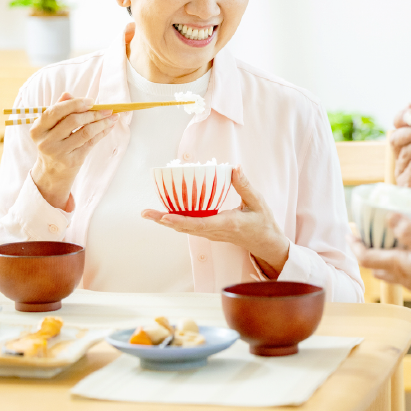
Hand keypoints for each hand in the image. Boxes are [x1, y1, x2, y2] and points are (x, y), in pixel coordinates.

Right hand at [30, 92, 118, 209]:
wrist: (52, 172)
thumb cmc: (53, 143)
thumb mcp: (50, 128)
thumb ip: (59, 110)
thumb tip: (68, 94)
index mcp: (37, 130)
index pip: (55, 111)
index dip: (74, 104)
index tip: (91, 101)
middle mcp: (46, 142)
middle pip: (72, 121)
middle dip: (92, 113)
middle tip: (107, 109)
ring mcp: (59, 153)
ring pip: (85, 132)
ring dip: (102, 122)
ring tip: (112, 117)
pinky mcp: (72, 161)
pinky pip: (91, 143)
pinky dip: (102, 133)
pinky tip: (109, 126)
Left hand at [141, 166, 290, 276]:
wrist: (266, 243)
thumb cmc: (263, 222)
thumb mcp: (257, 202)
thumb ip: (244, 185)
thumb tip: (234, 167)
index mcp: (227, 224)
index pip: (199, 223)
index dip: (180, 221)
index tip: (164, 217)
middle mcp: (215, 231)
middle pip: (185, 227)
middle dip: (163, 220)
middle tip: (145, 212)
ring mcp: (212, 234)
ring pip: (185, 228)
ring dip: (166, 221)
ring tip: (149, 213)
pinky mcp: (210, 232)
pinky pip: (190, 227)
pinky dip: (177, 220)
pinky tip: (167, 212)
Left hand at [352, 213, 410, 306]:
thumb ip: (410, 233)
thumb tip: (389, 216)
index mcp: (396, 265)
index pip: (365, 257)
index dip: (355, 245)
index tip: (349, 232)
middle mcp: (400, 274)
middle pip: (374, 264)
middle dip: (365, 250)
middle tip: (364, 236)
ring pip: (388, 270)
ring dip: (381, 257)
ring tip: (384, 243)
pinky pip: (403, 272)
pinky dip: (399, 261)